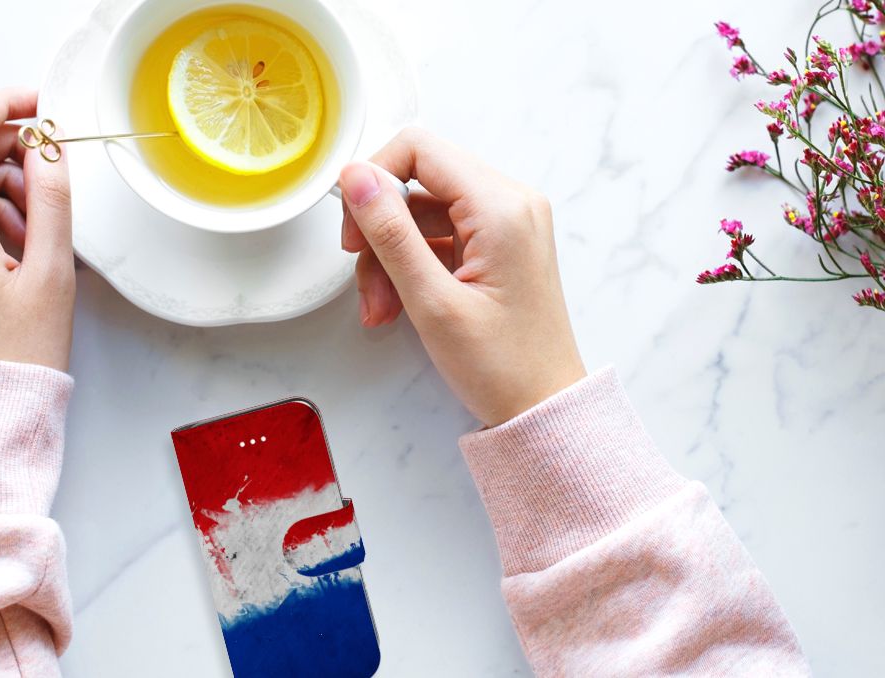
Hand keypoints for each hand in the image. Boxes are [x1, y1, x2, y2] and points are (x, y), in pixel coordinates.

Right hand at [339, 128, 584, 426]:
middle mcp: (510, 203)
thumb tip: (355, 177)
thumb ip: (391, 233)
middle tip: (363, 279)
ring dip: (390, 257)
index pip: (419, 149)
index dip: (374, 179)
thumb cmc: (502, 366)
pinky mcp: (498, 246)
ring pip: (422, 214)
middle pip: (418, 182)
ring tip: (381, 309)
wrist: (543, 408)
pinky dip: (411, 267)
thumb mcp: (432, 301)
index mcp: (502, 207)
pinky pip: (439, 237)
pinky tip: (398, 306)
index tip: (353, 227)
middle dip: (380, 230)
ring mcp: (506, 224)